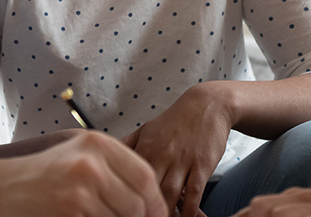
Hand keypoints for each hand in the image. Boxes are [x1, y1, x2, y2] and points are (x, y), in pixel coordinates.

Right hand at [0, 130, 165, 216]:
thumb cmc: (42, 173)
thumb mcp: (79, 154)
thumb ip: (114, 167)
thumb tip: (149, 198)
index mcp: (98, 144)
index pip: (145, 176)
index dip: (156, 202)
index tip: (157, 215)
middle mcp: (91, 163)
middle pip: (137, 203)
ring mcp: (80, 189)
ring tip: (102, 216)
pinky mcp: (69, 210)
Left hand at [123, 83, 235, 216]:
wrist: (207, 104)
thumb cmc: (176, 120)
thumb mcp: (146, 129)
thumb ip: (126, 146)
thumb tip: (103, 157)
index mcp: (145, 148)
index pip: (128, 179)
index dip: (125, 197)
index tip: (122, 209)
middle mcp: (163, 155)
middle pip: (148, 191)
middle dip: (143, 209)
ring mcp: (184, 161)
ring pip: (170, 195)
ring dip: (165, 213)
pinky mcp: (203, 165)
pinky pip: (195, 193)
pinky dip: (189, 210)